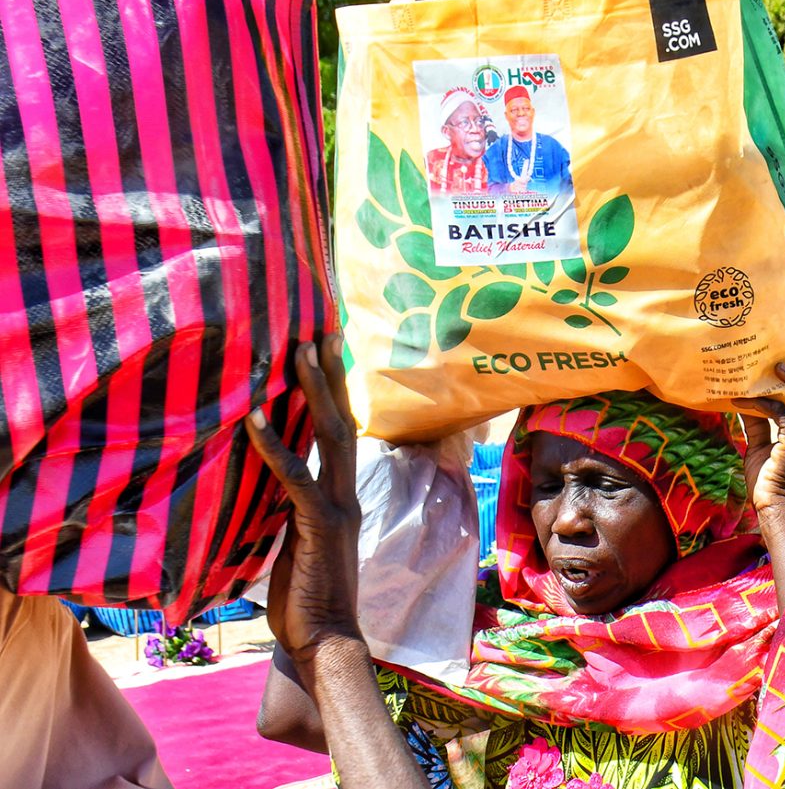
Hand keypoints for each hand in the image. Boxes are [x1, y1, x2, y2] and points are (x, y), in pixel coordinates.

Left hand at [245, 334, 362, 664]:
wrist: (325, 638)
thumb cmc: (304, 599)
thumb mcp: (295, 542)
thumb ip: (289, 509)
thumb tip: (267, 485)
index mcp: (340, 496)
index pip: (339, 434)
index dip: (333, 392)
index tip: (326, 353)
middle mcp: (345, 493)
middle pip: (342, 420)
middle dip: (331, 375)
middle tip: (321, 331)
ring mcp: (337, 506)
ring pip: (329, 436)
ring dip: (313, 391)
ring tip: (299, 352)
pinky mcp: (320, 524)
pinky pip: (296, 475)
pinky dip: (274, 444)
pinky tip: (253, 418)